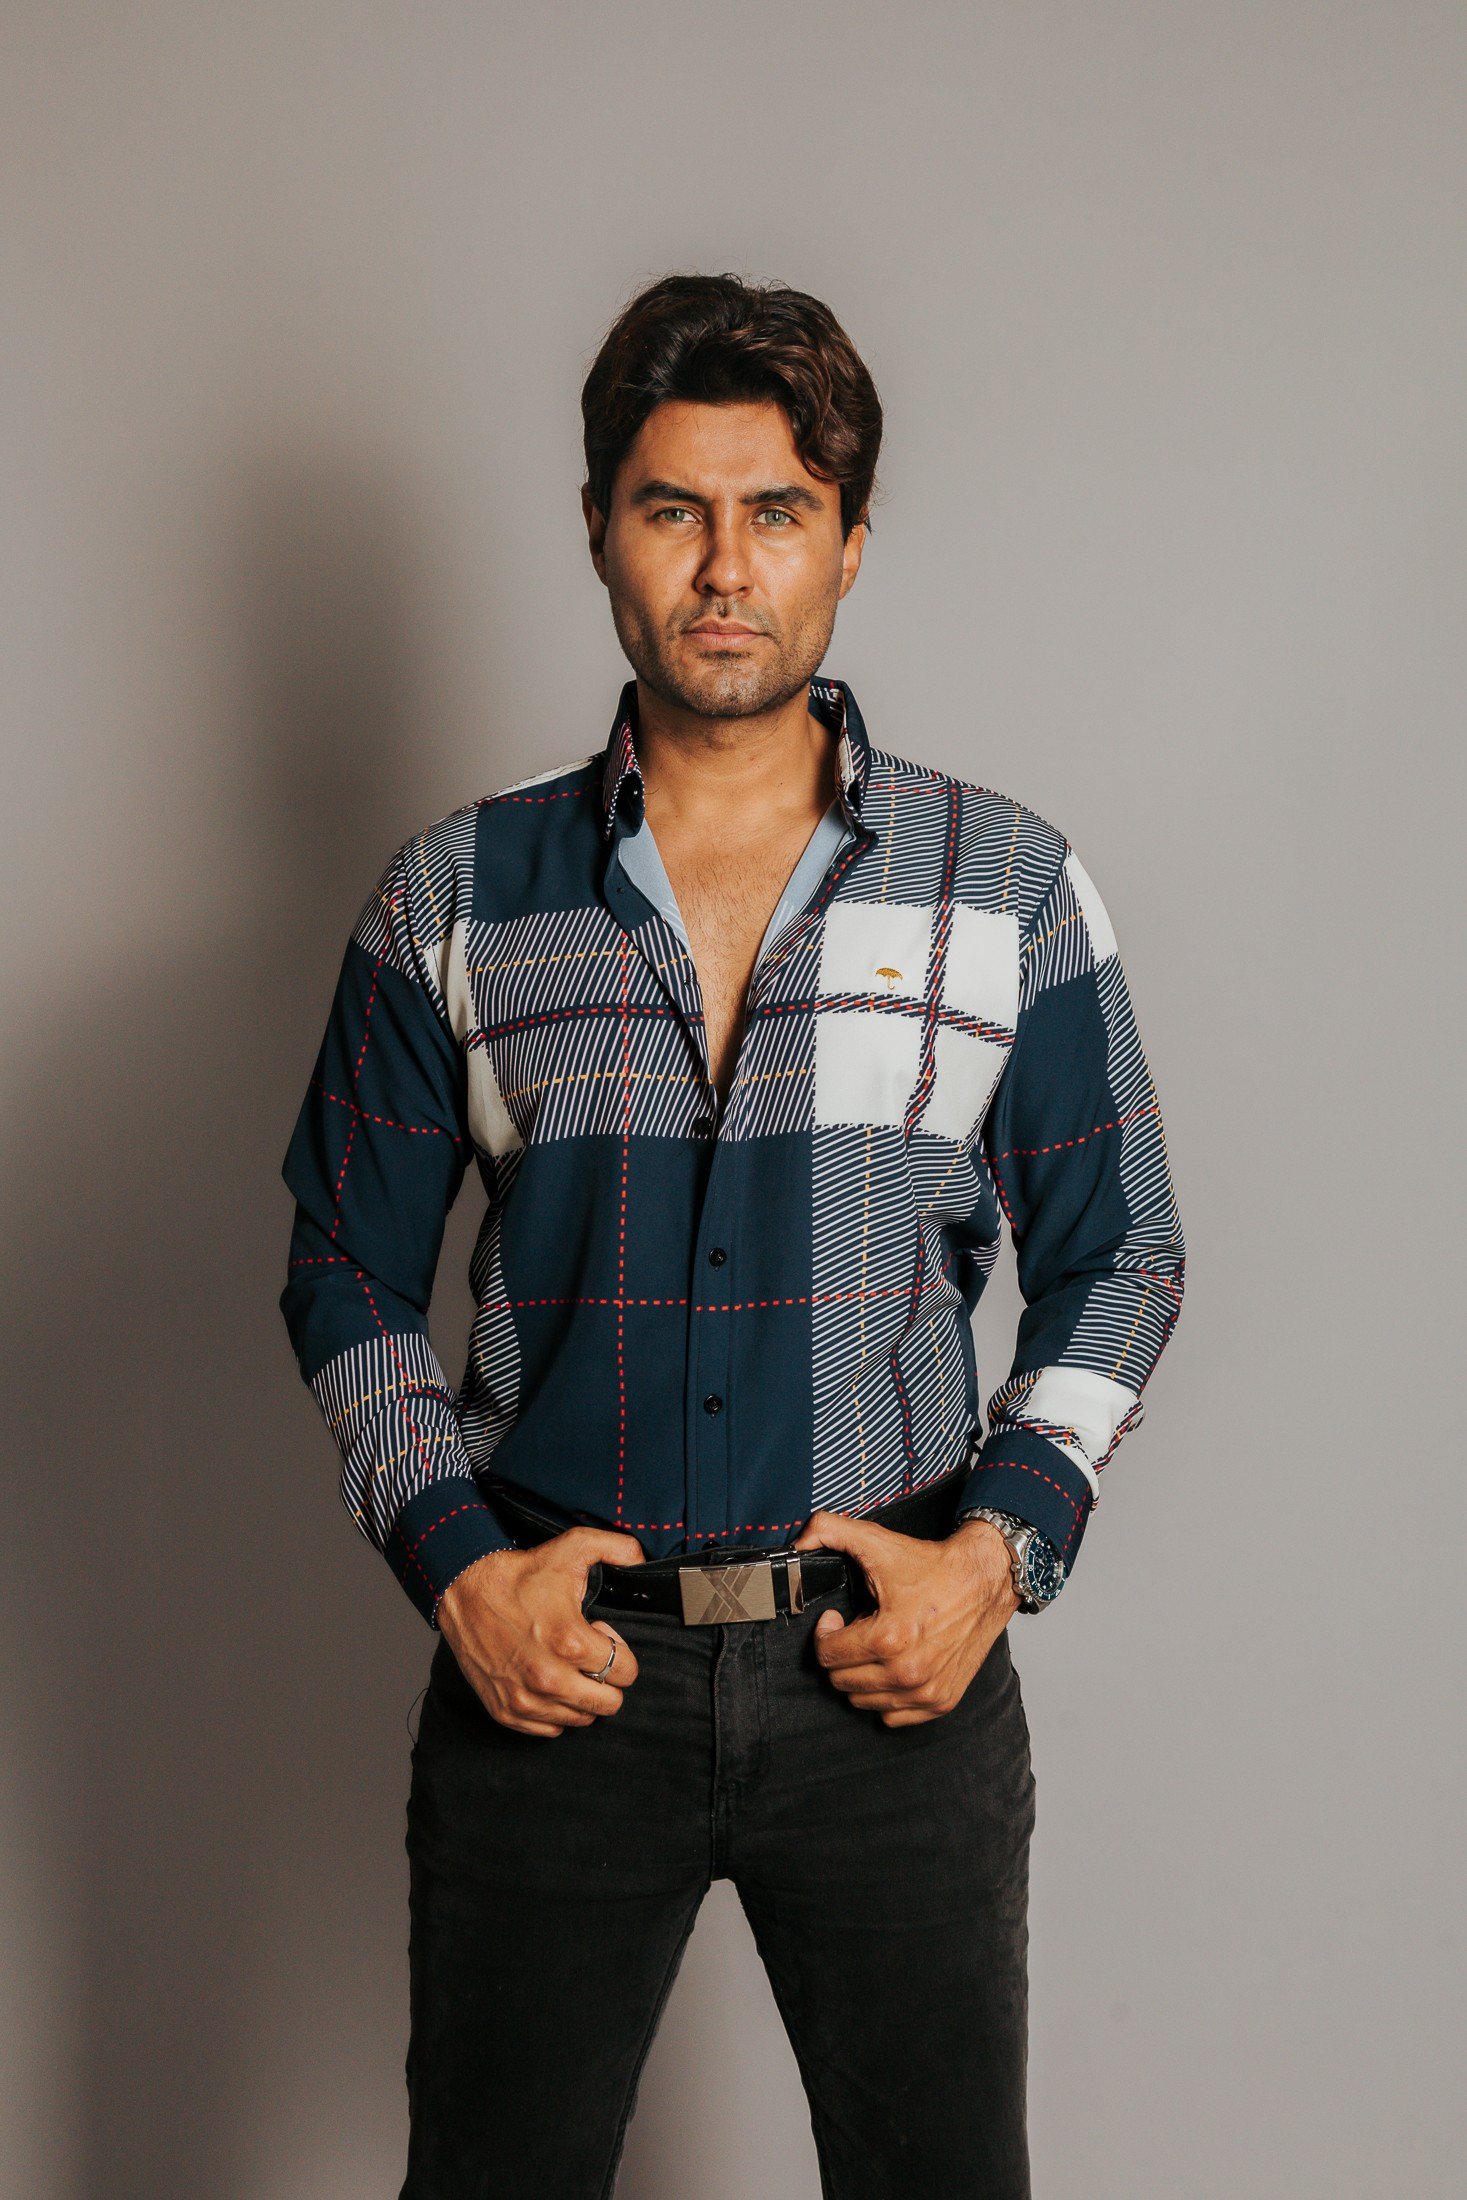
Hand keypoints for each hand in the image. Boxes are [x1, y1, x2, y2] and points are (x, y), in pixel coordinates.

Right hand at [436, 1525, 646, 1736]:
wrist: (463, 1590)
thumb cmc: (518, 1574)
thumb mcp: (572, 1547)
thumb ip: (618, 1548)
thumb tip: (643, 1560)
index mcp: (570, 1642)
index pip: (626, 1673)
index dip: (620, 1651)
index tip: (600, 1636)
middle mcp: (548, 1678)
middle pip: (609, 1704)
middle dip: (607, 1679)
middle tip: (586, 1655)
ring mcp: (525, 1699)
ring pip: (581, 1720)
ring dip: (581, 1695)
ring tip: (564, 1664)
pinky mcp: (506, 1710)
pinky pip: (550, 1730)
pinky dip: (555, 1711)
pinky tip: (547, 1682)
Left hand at [791, 1511, 1019, 1725]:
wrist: (985, 1580)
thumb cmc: (934, 1566)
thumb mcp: (878, 1541)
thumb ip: (828, 1531)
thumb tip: (798, 1542)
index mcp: (888, 1639)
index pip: (827, 1655)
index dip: (825, 1633)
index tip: (837, 1619)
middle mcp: (907, 1672)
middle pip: (841, 1681)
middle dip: (841, 1653)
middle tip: (857, 1631)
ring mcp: (926, 1691)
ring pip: (863, 1701)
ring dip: (862, 1676)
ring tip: (876, 1647)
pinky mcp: (942, 1701)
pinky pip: (893, 1717)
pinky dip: (887, 1697)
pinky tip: (892, 1667)